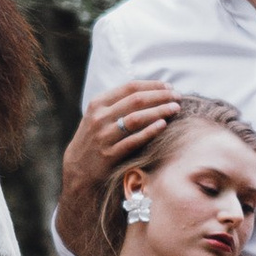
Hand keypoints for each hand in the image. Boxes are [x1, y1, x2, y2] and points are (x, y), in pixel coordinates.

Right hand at [57, 78, 179, 251]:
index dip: (153, 85)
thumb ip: (118, 103)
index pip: (130, 87)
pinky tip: (163, 125)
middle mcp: (99, 117)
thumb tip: (150, 91)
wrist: (77, 170)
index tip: (169, 87)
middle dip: (161, 96)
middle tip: (178, 97)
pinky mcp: (109, 155)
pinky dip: (150, 131)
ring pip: (136, 118)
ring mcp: (104, 136)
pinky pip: (134, 140)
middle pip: (136, 100)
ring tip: (175, 109)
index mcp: (98, 103)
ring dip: (159, 111)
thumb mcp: (98, 116)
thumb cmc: (94, 140)